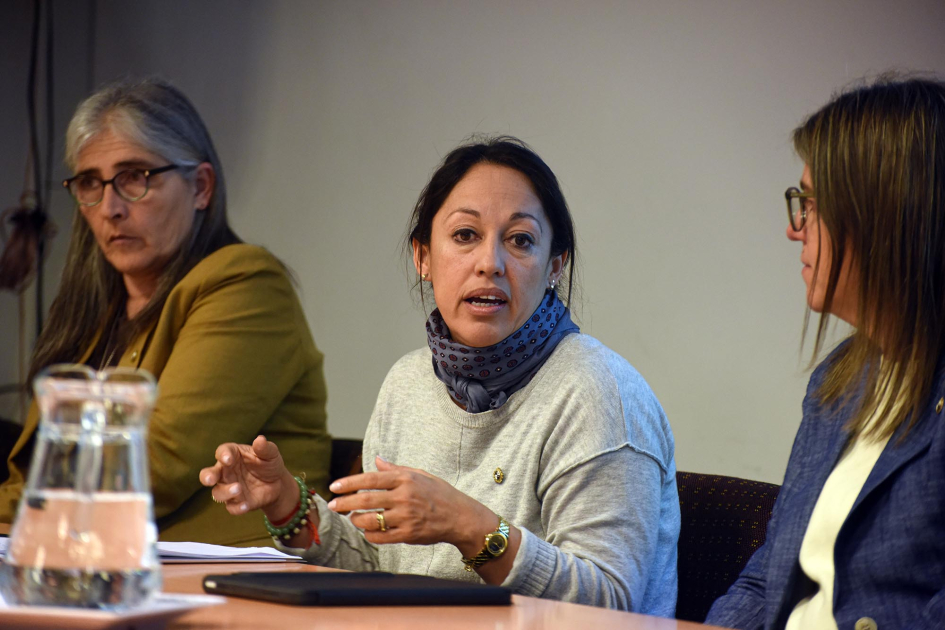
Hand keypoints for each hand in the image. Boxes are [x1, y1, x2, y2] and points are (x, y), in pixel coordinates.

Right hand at [199, 435, 298, 519]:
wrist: (278, 483)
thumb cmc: (269, 463)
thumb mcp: (270, 454)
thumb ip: (264, 448)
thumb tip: (260, 439)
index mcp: (232, 455)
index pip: (222, 452)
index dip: (222, 455)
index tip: (227, 459)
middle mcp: (226, 472)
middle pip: (209, 474)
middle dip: (207, 476)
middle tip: (210, 479)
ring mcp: (229, 487)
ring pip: (218, 493)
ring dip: (225, 492)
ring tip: (238, 488)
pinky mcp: (236, 502)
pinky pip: (231, 507)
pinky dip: (237, 507)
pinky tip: (245, 505)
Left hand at [327, 456, 495, 554]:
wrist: (460, 517)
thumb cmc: (439, 493)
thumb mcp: (420, 475)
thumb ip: (395, 469)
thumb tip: (377, 460)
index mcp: (405, 479)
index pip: (370, 479)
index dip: (350, 483)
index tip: (335, 486)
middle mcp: (404, 497)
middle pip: (365, 500)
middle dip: (345, 503)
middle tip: (332, 505)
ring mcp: (406, 517)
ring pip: (370, 520)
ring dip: (356, 520)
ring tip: (352, 518)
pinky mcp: (408, 534)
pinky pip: (380, 537)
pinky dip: (369, 535)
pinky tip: (367, 531)